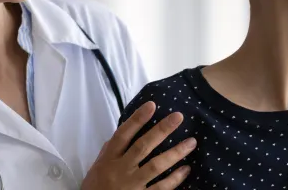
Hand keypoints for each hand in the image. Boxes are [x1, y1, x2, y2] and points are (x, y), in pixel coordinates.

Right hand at [81, 101, 196, 189]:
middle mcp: (121, 170)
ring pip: (156, 166)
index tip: (152, 105)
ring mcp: (132, 185)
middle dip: (161, 130)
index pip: (123, 135)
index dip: (137, 120)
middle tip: (178, 117)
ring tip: (191, 142)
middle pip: (143, 146)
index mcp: (109, 160)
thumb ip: (108, 152)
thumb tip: (121, 134)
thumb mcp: (96, 169)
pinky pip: (161, 188)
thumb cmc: (95, 189)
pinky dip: (174, 179)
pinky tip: (186, 169)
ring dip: (175, 153)